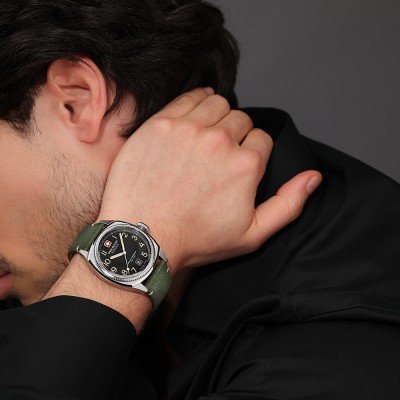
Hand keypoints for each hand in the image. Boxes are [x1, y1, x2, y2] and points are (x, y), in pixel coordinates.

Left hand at [97, 87, 321, 272]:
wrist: (143, 237)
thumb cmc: (195, 239)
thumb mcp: (252, 234)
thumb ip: (288, 204)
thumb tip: (313, 178)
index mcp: (245, 165)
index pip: (262, 138)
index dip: (253, 151)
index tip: (238, 163)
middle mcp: (219, 141)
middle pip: (241, 119)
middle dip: (236, 134)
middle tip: (220, 155)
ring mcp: (188, 129)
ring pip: (217, 103)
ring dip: (217, 117)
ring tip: (206, 138)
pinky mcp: (161, 124)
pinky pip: (189, 97)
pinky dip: (196, 102)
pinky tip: (194, 118)